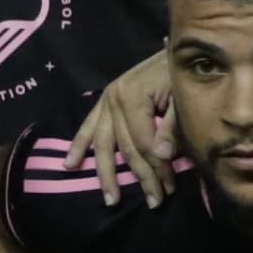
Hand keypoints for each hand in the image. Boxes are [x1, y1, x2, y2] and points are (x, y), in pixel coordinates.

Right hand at [62, 57, 180, 204]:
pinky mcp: (103, 101)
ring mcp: (105, 100)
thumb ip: (173, 127)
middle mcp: (113, 99)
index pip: (143, 143)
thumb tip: (161, 157)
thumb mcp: (182, 98)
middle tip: (154, 201)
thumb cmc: (181, 74)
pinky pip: (88, 127)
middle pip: (125, 148)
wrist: (175, 50)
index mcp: (133, 97)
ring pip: (103, 144)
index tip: (170, 188)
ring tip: (110, 199)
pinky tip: (69, 165)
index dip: (157, 168)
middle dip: (141, 177)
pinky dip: (78, 146)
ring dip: (105, 173)